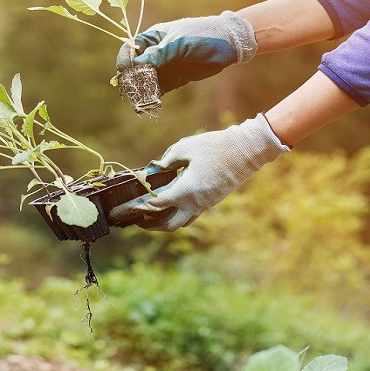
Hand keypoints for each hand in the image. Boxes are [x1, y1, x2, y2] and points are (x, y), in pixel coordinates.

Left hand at [109, 113, 288, 230]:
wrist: (248, 151)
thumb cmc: (216, 146)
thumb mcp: (185, 148)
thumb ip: (166, 161)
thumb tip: (153, 170)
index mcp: (186, 190)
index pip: (154, 206)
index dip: (135, 209)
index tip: (122, 210)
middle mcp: (195, 203)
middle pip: (166, 224)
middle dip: (147, 224)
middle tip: (132, 219)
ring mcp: (205, 205)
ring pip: (180, 223)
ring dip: (161, 223)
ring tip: (146, 217)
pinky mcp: (211, 202)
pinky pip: (190, 216)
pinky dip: (175, 216)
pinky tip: (167, 208)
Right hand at [115, 11, 257, 92]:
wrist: (228, 44)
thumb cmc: (202, 35)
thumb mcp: (180, 42)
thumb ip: (159, 53)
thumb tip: (138, 64)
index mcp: (154, 37)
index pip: (131, 48)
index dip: (125, 59)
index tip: (124, 70)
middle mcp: (155, 53)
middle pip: (135, 67)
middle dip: (131, 78)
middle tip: (131, 89)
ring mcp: (164, 67)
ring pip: (145, 80)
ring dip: (140, 90)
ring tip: (140, 100)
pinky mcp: (173, 80)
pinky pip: (158, 89)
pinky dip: (153, 97)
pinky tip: (151, 104)